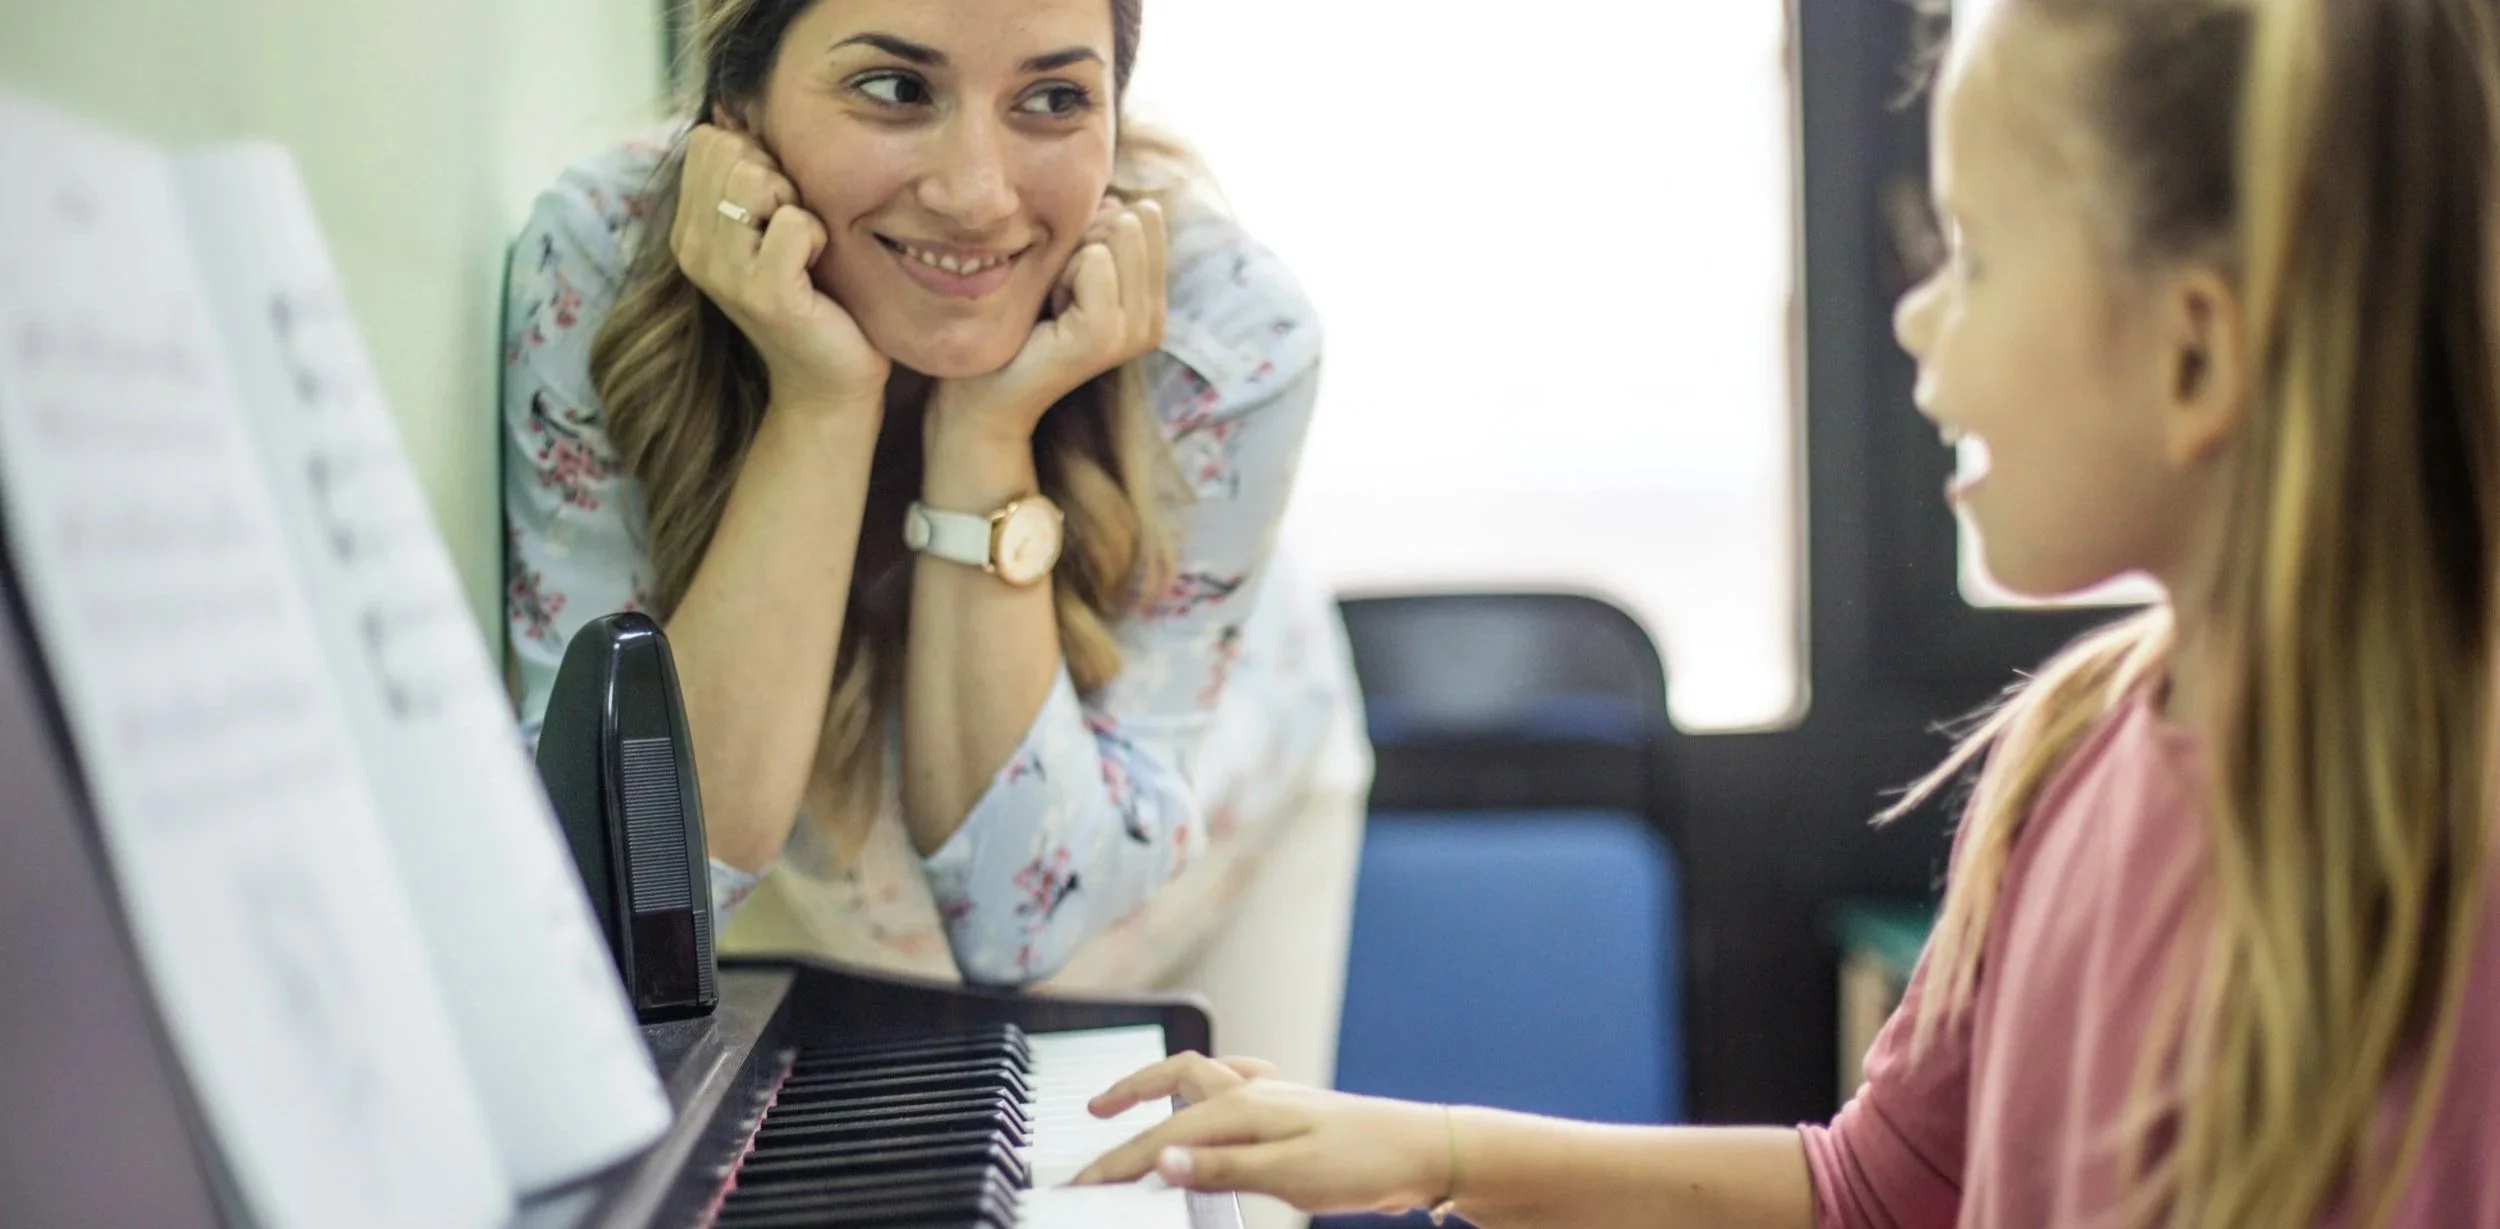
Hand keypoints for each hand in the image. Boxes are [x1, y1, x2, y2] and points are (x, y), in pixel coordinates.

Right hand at [670, 122, 888, 411]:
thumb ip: (751, 178)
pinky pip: (796, 223)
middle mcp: (693, 248)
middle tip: (794, 230)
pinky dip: (819, 236)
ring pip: (756, 180)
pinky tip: (817, 269)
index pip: (709, 141)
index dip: (756, 158)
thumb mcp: (770, 229)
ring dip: (797, 205)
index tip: (778, 206)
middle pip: (729, 152)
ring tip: (805, 248)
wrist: (828, 381)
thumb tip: (735, 109)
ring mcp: (724, 272)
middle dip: (777, 177)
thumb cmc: (813, 298)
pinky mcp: (765, 293)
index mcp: (689, 229)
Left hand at [928, 196, 1168, 443]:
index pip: (1145, 216)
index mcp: (1151, 303)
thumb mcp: (1065, 267)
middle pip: (1133, 220)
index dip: (1094, 231)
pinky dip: (1061, 274)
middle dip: (1084, 242)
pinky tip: (1047, 312)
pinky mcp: (1104, 335)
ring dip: (1070, 258)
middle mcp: (1154, 320)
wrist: (981, 394)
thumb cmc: (1017, 326)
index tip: (1066, 278)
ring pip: (1116, 233)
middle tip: (1056, 292)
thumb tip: (1119, 200)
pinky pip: (1095, 259)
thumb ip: (1099, 232)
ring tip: (1051, 304)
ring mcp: (1133, 331)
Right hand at [1071, 1053, 1450, 1214]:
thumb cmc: (1364, 1163)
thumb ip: (1220, 1168)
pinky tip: (1217, 1099)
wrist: (1425, 1150)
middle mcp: (1254, 1093)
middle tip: (1094, 1113)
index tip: (1080, 1184)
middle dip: (1129, 1094)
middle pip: (1174, 1080)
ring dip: (1164, 1081)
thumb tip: (1160, 1159)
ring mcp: (1275, 1096)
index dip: (1116, 1162)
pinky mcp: (1293, 1109)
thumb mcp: (1288, 1175)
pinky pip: (1240, 1081)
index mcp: (1243, 1110)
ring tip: (1138, 1100)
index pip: (1161, 1136)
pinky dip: (1214, 1085)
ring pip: (1204, 1074)